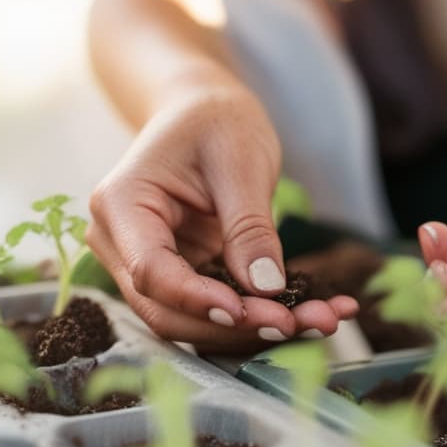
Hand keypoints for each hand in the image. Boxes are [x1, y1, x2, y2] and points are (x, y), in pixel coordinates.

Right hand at [87, 84, 356, 351]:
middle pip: (169, 311)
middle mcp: (122, 246)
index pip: (152, 271)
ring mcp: (148, 269)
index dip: (198, 300)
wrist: (206, 115)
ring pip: (194, 323)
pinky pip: (217, 313)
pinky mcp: (182, 283)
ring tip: (325, 319)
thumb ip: (249, 226)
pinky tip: (316, 313)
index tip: (250, 311)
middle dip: (237, 326)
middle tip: (306, 322)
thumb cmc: (216, 123)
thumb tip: (266, 287)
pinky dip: (263, 318)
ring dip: (257, 332)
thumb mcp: (240, 162)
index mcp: (122, 206)